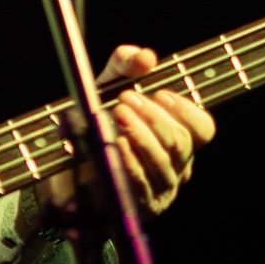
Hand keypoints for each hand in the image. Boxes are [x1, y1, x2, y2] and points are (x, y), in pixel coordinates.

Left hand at [33, 44, 214, 228]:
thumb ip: (124, 66)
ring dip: (141, 134)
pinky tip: (118, 143)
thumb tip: (145, 56)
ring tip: (117, 113)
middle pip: (181, 142)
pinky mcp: (137, 207)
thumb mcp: (105, 88)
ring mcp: (159, 190)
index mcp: (175, 140)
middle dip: (154, 116)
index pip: (203, 129)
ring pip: (163, 162)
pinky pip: (142, 184)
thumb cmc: (92, 126)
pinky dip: (130, 160)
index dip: (186, 110)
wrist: (61, 168)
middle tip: (125, 99)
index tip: (160, 93)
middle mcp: (175, 167)